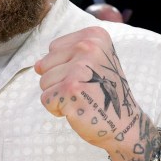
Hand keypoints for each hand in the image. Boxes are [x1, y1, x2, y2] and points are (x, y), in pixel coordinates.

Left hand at [35, 26, 141, 152]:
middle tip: (85, 89)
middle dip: (58, 81)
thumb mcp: (93, 62)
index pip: (53, 48)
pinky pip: (45, 99)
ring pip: (43, 82)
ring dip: (58, 95)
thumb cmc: (104, 93)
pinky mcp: (70, 90)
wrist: (124, 124)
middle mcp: (87, 47)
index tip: (88, 76)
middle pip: (45, 63)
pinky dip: (57, 108)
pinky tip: (77, 108)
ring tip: (81, 98)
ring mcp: (79, 68)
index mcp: (94, 36)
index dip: (65, 66)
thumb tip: (36, 65)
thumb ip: (64, 56)